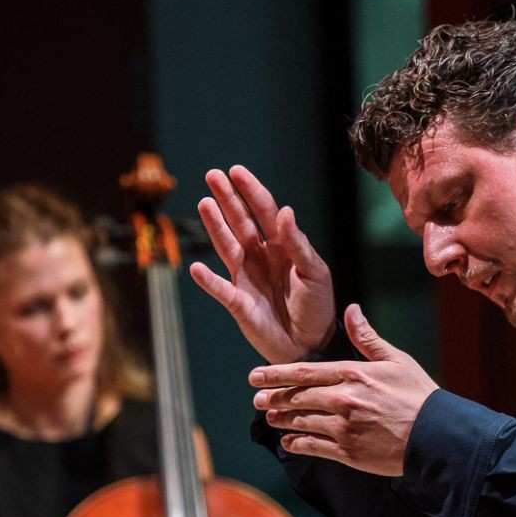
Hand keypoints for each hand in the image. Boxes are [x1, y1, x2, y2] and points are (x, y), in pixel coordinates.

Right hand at [192, 165, 336, 364]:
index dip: (251, 192)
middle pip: (240, 222)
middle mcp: (260, 256)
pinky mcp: (238, 302)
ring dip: (215, 226)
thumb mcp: (315, 273)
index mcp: (282, 246)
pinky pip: (220, 289)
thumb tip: (285, 211)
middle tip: (212, 175)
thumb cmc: (317, 306)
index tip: (237, 172)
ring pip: (226, 246)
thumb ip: (298, 244)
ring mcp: (246, 277)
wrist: (311, 344)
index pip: (264, 212)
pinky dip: (209, 280)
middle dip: (227, 198)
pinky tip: (198, 268)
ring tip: (204, 203)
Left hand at [249, 305, 438, 476]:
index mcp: (352, 374)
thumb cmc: (419, 396)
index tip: (255, 376)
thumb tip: (352, 310)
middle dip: (273, 398)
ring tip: (271, 418)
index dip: (275, 374)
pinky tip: (288, 442)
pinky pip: (312, 447)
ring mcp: (343, 427)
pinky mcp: (347, 452)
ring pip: (300, 422)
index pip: (303, 372)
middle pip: (296, 397)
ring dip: (282, 420)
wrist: (436, 436)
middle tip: (258, 400)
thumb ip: (367, 338)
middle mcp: (342, 400)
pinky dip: (296, 444)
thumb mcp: (396, 360)